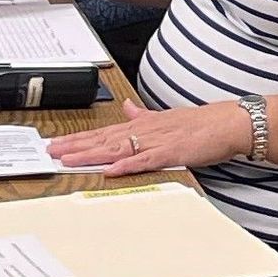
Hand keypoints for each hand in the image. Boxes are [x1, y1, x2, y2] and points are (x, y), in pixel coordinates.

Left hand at [47, 99, 251, 175]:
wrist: (226, 123)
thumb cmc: (199, 124)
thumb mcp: (165, 117)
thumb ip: (143, 115)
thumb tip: (127, 107)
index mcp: (142, 125)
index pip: (103, 132)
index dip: (79, 138)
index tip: (57, 143)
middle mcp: (144, 131)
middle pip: (103, 139)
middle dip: (75, 146)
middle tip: (51, 151)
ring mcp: (156, 141)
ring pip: (117, 148)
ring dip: (92, 154)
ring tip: (69, 160)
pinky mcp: (170, 152)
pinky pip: (144, 160)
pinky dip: (126, 164)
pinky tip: (110, 169)